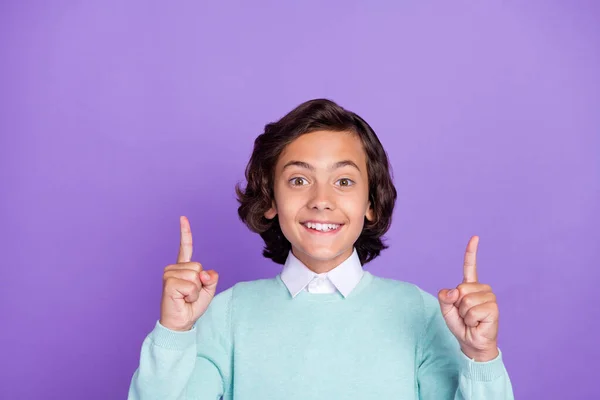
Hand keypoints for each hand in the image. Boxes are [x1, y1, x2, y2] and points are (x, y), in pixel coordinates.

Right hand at [159, 216, 218, 331]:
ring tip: (186, 297)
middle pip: (199, 266)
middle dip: (201, 284)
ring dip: (196, 290)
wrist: (181, 323)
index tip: (183, 218)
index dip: (185, 233)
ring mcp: (169, 274)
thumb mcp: (208, 290)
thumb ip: (211, 278)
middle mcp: (173, 268)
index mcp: (183, 267)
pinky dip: (192, 294)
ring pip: (196, 276)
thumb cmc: (191, 306)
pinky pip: (191, 284)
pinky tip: (182, 299)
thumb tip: (203, 272)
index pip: (185, 247)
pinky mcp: (169, 283)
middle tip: (190, 295)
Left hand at [438, 236, 498, 361]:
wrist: (471, 342)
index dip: (471, 252)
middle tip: (465, 315)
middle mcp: (482, 289)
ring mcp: (489, 298)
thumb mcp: (446, 310)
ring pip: (466, 300)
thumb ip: (444, 297)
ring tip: (471, 320)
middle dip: (457, 305)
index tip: (475, 237)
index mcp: (470, 286)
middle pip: (460, 289)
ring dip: (464, 314)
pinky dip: (470, 320)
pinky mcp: (493, 308)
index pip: (470, 266)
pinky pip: (473, 310)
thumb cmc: (460, 325)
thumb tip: (455, 291)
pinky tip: (477, 323)